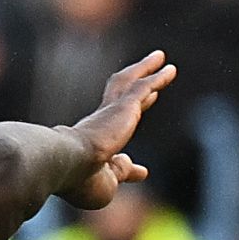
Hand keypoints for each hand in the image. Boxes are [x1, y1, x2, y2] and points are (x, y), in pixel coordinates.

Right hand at [59, 51, 176, 208]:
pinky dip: (157, 78)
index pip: (114, 122)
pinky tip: (169, 70)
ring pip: (131, 82)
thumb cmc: (83, 181)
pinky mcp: (123, 108)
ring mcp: (111, 112)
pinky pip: (143, 88)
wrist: (69, 164)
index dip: (131, 112)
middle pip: (120, 91)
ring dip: (146, 68)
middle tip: (153, 68)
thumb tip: (142, 172)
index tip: (148, 100)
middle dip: (136, 79)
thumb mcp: (108, 181)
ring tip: (161, 58)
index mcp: (93, 139)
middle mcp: (100, 120)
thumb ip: (124, 171)